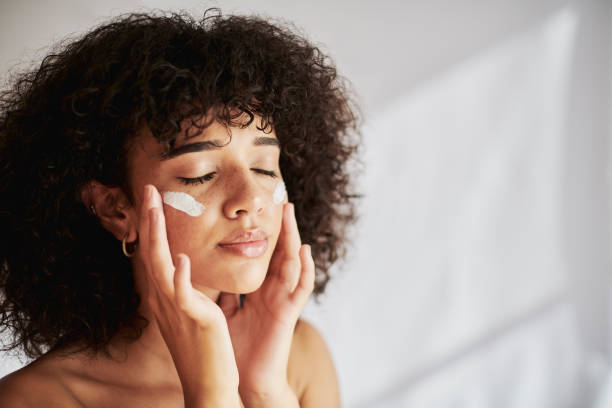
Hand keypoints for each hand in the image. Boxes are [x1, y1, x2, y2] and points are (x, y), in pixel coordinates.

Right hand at [139, 184, 240, 406]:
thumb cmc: (201, 347)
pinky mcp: (195, 320)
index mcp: (166, 295)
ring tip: (155, 208)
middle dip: (150, 220)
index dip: (152, 226)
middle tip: (149, 190)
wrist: (208, 383)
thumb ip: (186, 288)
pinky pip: (184, 295)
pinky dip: (180, 277)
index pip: (155, 253)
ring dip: (158, 236)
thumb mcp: (190, 311)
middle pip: (152, 252)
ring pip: (162, 266)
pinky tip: (182, 258)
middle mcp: (165, 299)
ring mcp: (176, 309)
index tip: (153, 199)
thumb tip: (186, 267)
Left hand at [218, 202, 314, 406]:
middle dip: (282, 228)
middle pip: (280, 253)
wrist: (241, 379)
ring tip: (291, 213)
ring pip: (292, 263)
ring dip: (293, 237)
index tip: (260, 211)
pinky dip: (305, 269)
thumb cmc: (234, 348)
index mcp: (258, 291)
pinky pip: (301, 289)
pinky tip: (304, 250)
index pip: (263, 256)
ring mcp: (282, 301)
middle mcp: (273, 292)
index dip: (264, 234)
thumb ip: (226, 292)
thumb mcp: (226, 312)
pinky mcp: (288, 314)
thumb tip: (211, 272)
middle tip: (281, 200)